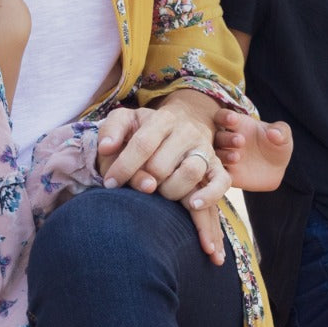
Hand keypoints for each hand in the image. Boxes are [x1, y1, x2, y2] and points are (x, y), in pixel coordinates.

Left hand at [96, 104, 229, 264]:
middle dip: (145, 183)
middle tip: (137, 191)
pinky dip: (208, 197)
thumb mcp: (125, 121)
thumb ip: (111, 130)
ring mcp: (203, 150)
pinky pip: (221, 183)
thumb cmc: (144, 130)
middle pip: (163, 165)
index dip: (125, 166)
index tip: (110, 183)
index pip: (143, 143)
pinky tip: (192, 207)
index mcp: (162, 119)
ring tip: (160, 198)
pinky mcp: (217, 167)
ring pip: (191, 173)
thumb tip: (106, 148)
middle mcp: (186, 132)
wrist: (180, 126)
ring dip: (170, 192)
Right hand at [212, 109, 292, 191]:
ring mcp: (226, 156)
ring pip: (216, 154)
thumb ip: (281, 131)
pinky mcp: (227, 173)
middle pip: (218, 136)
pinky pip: (219, 173)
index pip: (222, 116)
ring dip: (224, 155)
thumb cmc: (277, 145)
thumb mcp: (283, 136)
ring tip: (237, 157)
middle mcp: (227, 140)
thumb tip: (274, 133)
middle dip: (227, 138)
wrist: (276, 169)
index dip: (225, 117)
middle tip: (240, 141)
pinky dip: (220, 173)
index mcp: (237, 125)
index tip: (233, 119)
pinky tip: (230, 173)